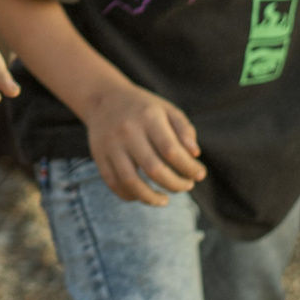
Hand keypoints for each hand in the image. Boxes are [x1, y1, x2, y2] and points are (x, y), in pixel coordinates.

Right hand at [80, 79, 203, 206]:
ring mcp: (110, 145)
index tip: (199, 175)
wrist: (103, 98)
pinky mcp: (99, 156)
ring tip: (164, 200)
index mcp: (148, 117)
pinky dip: (130, 195)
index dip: (189, 168)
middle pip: (154, 169)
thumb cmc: (143, 108)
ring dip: (151, 198)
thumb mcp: (167, 109)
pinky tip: (142, 195)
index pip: (171, 150)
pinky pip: (113, 183)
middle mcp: (127, 131)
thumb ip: (184, 129)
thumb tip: (194, 154)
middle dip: (175, 184)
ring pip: (131, 181)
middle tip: (186, 186)